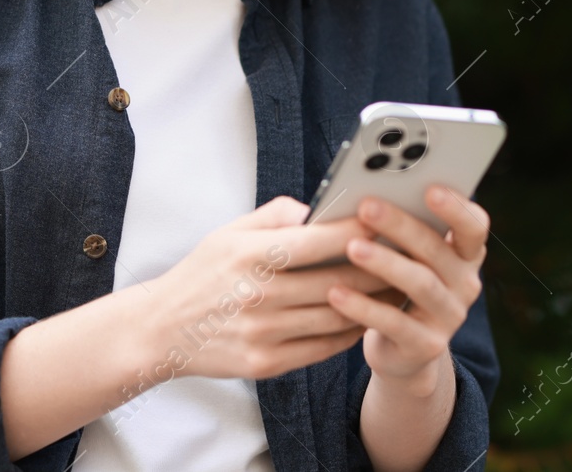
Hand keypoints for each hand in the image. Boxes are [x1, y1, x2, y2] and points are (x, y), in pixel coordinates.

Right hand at [139, 195, 406, 382]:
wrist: (161, 330)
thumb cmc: (201, 274)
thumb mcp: (229, 232)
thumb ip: (275, 215)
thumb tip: (317, 208)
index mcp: (252, 255)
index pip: (319, 239)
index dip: (359, 229)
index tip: (387, 220)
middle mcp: (260, 295)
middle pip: (338, 280)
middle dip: (380, 267)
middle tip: (409, 254)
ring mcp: (265, 333)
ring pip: (338, 316)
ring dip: (374, 302)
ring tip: (399, 287)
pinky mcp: (267, 363)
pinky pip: (323, 347)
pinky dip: (350, 332)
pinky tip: (367, 318)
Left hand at [325, 186, 489, 391]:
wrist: (403, 353)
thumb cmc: (396, 286)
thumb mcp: (407, 258)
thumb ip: (399, 230)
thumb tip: (362, 195)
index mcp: (464, 255)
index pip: (474, 227)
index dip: (457, 208)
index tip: (430, 188)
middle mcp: (465, 284)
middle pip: (437, 250)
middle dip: (401, 225)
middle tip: (367, 206)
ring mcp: (449, 317)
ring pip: (420, 284)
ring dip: (385, 263)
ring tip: (351, 247)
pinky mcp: (426, 346)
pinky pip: (395, 323)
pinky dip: (364, 307)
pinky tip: (336, 293)